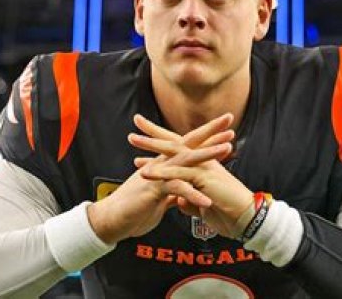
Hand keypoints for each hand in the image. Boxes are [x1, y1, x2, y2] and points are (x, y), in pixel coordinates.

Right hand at [87, 114, 234, 244]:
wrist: (111, 220)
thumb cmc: (134, 209)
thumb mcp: (159, 197)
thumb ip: (172, 191)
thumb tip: (183, 193)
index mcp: (165, 165)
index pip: (189, 147)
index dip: (208, 138)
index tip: (227, 130)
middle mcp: (162, 165)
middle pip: (188, 144)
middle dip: (210, 132)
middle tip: (229, 121)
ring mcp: (157, 175)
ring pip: (185, 160)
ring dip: (207, 154)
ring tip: (227, 149)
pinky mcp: (153, 190)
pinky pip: (176, 189)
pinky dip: (192, 195)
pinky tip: (207, 201)